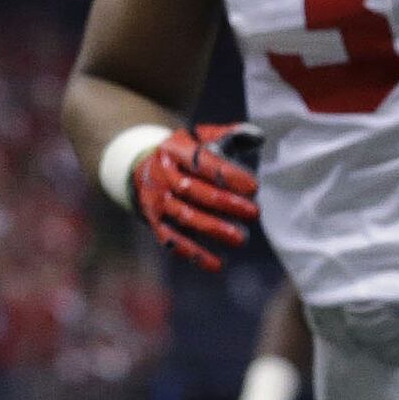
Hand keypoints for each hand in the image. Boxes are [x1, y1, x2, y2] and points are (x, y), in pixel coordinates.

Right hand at [131, 125, 260, 272]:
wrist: (142, 168)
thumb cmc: (184, 155)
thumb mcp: (198, 137)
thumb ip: (226, 136)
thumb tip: (257, 136)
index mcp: (175, 149)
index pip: (201, 162)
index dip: (227, 175)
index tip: (253, 187)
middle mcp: (162, 174)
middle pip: (192, 190)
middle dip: (225, 203)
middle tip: (254, 213)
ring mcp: (157, 200)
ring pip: (183, 216)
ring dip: (212, 229)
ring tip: (240, 238)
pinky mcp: (154, 221)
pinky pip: (172, 240)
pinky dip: (193, 254)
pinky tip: (216, 264)